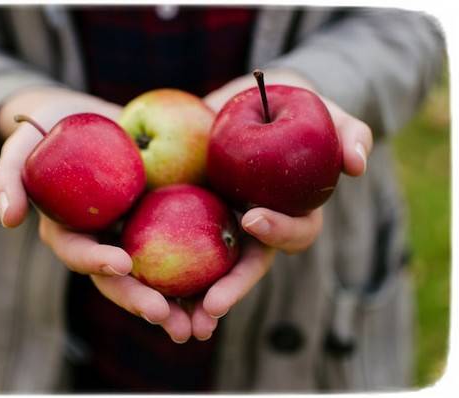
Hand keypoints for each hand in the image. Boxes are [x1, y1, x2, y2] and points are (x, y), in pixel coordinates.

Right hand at [0, 87, 178, 339]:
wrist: (92, 115)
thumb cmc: (52, 126)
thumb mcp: (25, 141)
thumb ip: (9, 175)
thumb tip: (9, 219)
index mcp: (71, 230)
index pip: (79, 252)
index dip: (96, 261)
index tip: (121, 263)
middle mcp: (103, 240)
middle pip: (120, 279)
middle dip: (139, 300)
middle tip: (164, 316)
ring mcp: (135, 233)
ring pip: (154, 276)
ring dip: (175, 304)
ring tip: (200, 324)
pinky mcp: (164, 221)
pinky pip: (183, 249)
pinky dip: (201, 271)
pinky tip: (223, 288)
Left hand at [182, 69, 374, 340]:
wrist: (241, 100)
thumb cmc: (286, 106)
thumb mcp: (318, 110)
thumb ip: (347, 132)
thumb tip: (357, 165)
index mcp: (288, 211)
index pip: (291, 233)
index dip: (278, 230)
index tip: (253, 217)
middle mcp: (254, 228)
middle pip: (246, 268)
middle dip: (232, 289)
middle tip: (211, 306)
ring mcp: (221, 225)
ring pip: (210, 272)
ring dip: (195, 300)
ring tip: (175, 321)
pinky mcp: (188, 216)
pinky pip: (174, 248)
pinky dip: (160, 271)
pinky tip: (137, 282)